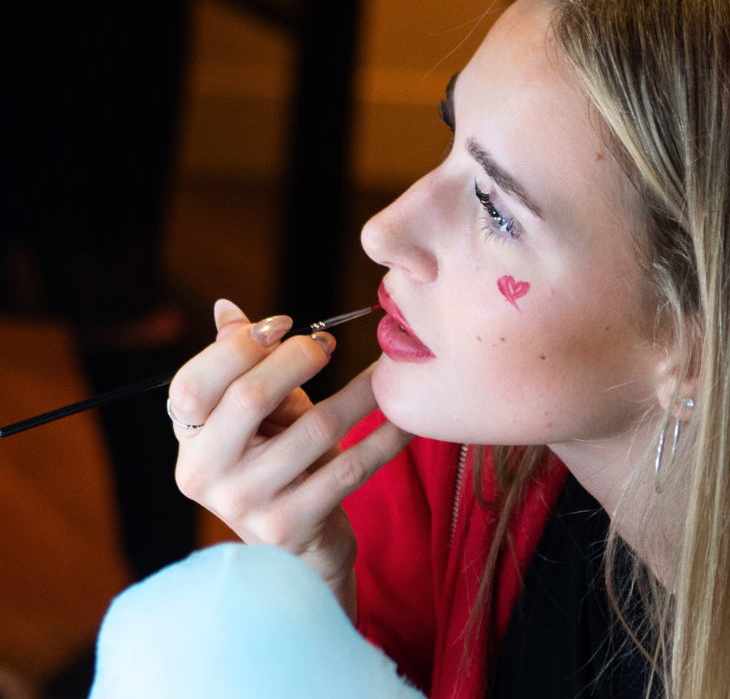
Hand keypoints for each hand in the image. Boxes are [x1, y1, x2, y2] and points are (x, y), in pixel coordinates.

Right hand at [169, 299, 410, 620]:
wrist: (299, 554)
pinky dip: (385, 438)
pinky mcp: (291, 527)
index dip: (238, 347)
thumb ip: (242, 368)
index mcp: (189, 441)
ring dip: (359, 391)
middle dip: (296, 359)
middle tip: (328, 344)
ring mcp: (246, 505)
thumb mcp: (256, 421)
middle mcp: (206, 475)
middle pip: (249, 397)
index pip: (193, 383)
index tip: (284, 325)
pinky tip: (407, 418)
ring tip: (385, 370)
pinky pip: (351, 467)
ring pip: (314, 428)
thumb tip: (228, 309)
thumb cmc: (280, 468)